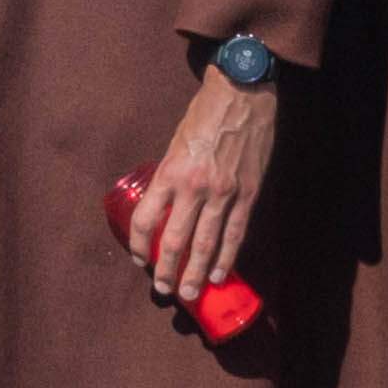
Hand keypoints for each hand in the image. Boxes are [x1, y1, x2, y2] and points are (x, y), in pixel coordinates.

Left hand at [128, 66, 279, 303]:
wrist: (242, 94)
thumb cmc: (203, 116)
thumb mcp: (174, 143)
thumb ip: (170, 176)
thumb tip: (164, 206)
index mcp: (170, 172)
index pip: (147, 220)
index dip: (140, 244)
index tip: (139, 258)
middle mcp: (195, 187)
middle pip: (176, 240)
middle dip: (167, 270)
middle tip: (162, 290)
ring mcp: (224, 192)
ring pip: (207, 243)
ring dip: (197, 273)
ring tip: (189, 293)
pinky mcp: (248, 193)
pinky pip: (235, 233)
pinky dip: (227, 257)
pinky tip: (219, 274)